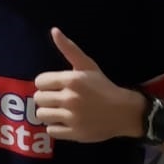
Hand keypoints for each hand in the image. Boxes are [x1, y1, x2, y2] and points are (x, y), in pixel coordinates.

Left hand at [34, 27, 144, 142]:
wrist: (125, 112)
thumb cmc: (103, 87)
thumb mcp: (87, 66)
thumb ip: (69, 49)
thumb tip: (54, 30)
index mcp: (72, 80)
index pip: (39, 82)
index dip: (46, 84)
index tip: (56, 86)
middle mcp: (70, 98)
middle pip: (38, 98)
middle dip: (47, 98)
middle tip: (59, 99)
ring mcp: (72, 117)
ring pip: (41, 115)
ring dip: (49, 113)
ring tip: (61, 111)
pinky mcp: (75, 134)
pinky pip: (50, 131)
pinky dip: (56, 128)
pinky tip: (66, 122)